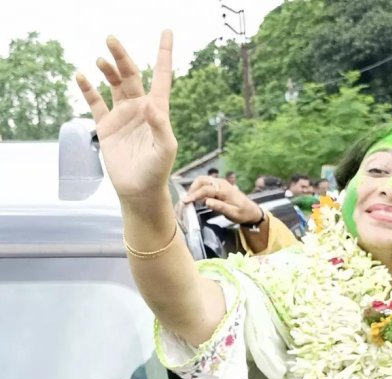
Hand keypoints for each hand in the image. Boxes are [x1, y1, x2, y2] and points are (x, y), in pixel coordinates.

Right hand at [75, 31, 176, 203]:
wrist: (139, 189)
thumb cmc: (158, 170)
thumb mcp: (165, 149)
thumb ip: (161, 126)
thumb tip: (152, 105)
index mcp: (158, 109)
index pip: (161, 76)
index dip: (164, 54)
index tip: (166, 32)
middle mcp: (140, 108)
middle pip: (131, 75)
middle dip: (122, 57)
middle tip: (111, 39)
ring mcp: (122, 115)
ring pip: (114, 84)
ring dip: (108, 70)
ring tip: (101, 60)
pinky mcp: (106, 126)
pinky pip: (95, 103)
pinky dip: (88, 89)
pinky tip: (80, 76)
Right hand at [183, 175, 262, 223]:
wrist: (252, 211)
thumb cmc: (243, 213)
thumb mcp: (233, 213)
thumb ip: (220, 207)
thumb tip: (206, 202)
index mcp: (225, 190)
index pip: (206, 190)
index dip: (194, 195)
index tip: (185, 202)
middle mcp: (221, 183)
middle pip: (202, 180)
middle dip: (192, 188)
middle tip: (186, 200)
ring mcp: (220, 183)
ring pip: (203, 180)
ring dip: (194, 187)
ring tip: (190, 199)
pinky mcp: (219, 185)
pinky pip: (206, 183)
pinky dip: (198, 188)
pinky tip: (196, 197)